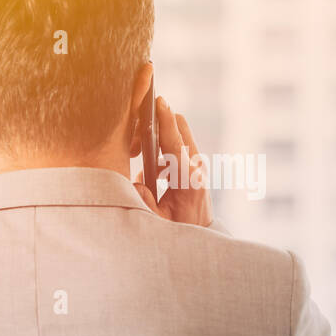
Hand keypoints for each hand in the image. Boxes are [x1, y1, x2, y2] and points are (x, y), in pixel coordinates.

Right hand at [133, 96, 213, 226]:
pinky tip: (150, 174)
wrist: (201, 236)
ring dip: (156, 139)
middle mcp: (196, 167)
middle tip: (135, 142)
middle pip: (180, 126)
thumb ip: (143, 199)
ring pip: (177, 135)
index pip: (175, 142)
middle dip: (158, 124)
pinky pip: (176, 147)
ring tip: (137, 157)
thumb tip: (134, 180)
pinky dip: (161, 151)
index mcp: (189, 179)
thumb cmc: (179, 229)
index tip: (158, 100)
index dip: (165, 120)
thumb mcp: (157, 219)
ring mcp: (197, 164)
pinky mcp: (193, 166)